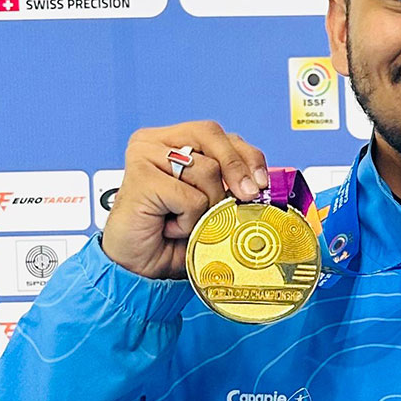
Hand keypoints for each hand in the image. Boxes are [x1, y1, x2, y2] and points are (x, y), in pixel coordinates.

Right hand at [101, 122, 269, 279]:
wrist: (138, 265)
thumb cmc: (172, 236)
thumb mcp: (210, 203)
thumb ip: (230, 185)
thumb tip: (262, 184)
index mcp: (173, 141)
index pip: (219, 134)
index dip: (246, 155)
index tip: (262, 182)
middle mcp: (155, 142)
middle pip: (212, 136)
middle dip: (237, 168)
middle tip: (248, 195)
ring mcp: (145, 156)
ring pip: (206, 170)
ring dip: (207, 206)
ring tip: (185, 220)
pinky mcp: (140, 176)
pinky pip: (190, 197)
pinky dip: (189, 220)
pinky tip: (171, 226)